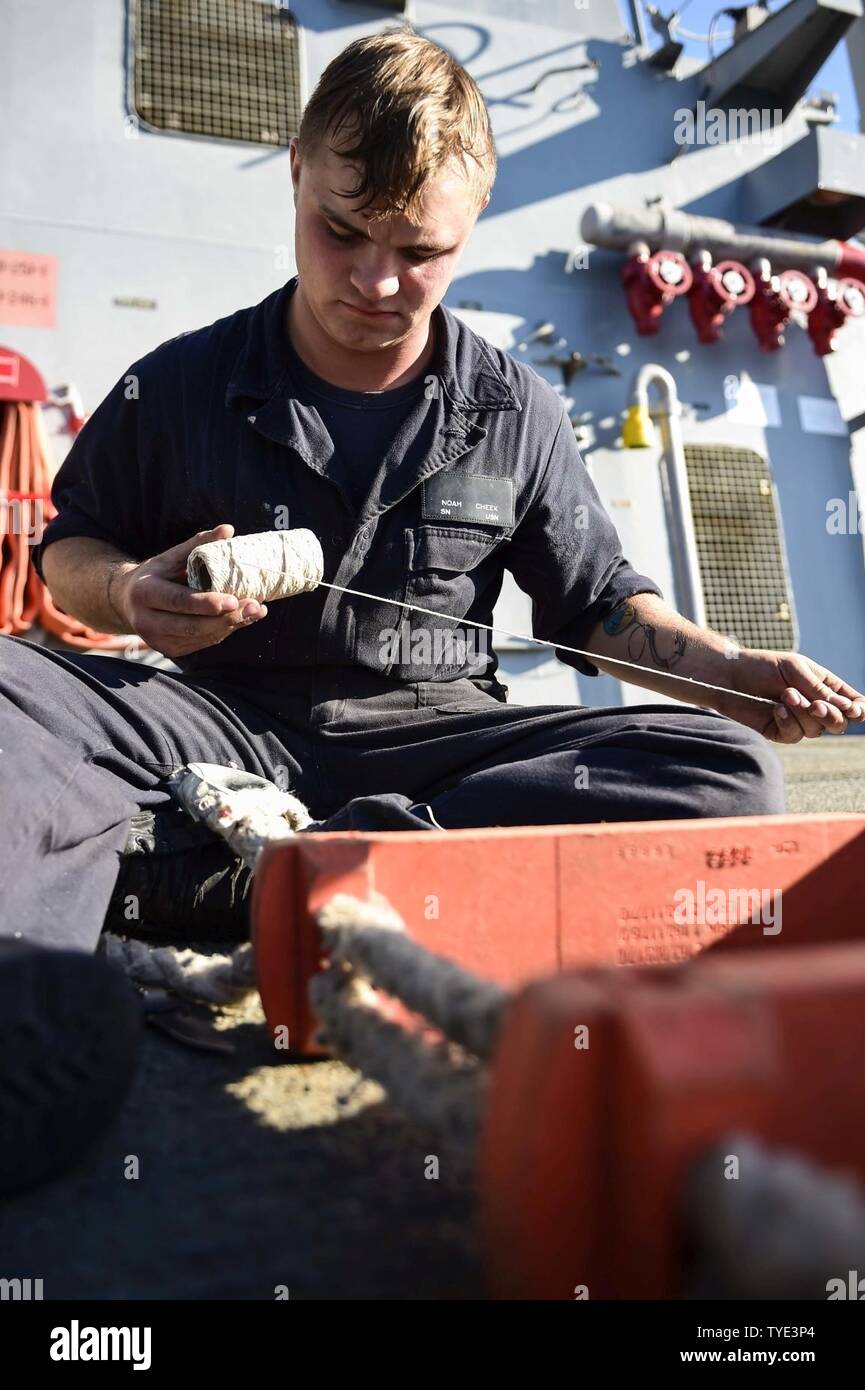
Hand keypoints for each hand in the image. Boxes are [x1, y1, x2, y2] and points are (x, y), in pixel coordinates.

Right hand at [113, 525, 267, 658]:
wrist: (127, 601)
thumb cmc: (156, 575)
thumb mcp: (171, 556)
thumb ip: (198, 544)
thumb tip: (228, 530)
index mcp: (145, 592)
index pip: (179, 601)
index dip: (207, 603)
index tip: (234, 600)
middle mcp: (146, 621)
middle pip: (192, 625)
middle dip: (227, 618)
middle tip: (255, 607)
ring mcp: (157, 640)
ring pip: (200, 637)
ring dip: (231, 626)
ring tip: (256, 611)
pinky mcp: (168, 651)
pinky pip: (201, 643)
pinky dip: (223, 631)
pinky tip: (241, 619)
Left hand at [712, 648, 864, 742]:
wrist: (730, 676)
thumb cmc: (763, 666)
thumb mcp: (795, 670)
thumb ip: (819, 689)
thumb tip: (846, 707)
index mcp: (825, 687)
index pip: (852, 703)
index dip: (858, 710)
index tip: (853, 710)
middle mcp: (815, 706)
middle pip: (839, 723)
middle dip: (829, 715)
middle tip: (815, 704)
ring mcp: (798, 721)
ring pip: (816, 730)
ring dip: (803, 714)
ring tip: (785, 695)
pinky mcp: (780, 731)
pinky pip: (794, 736)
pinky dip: (788, 723)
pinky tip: (777, 710)